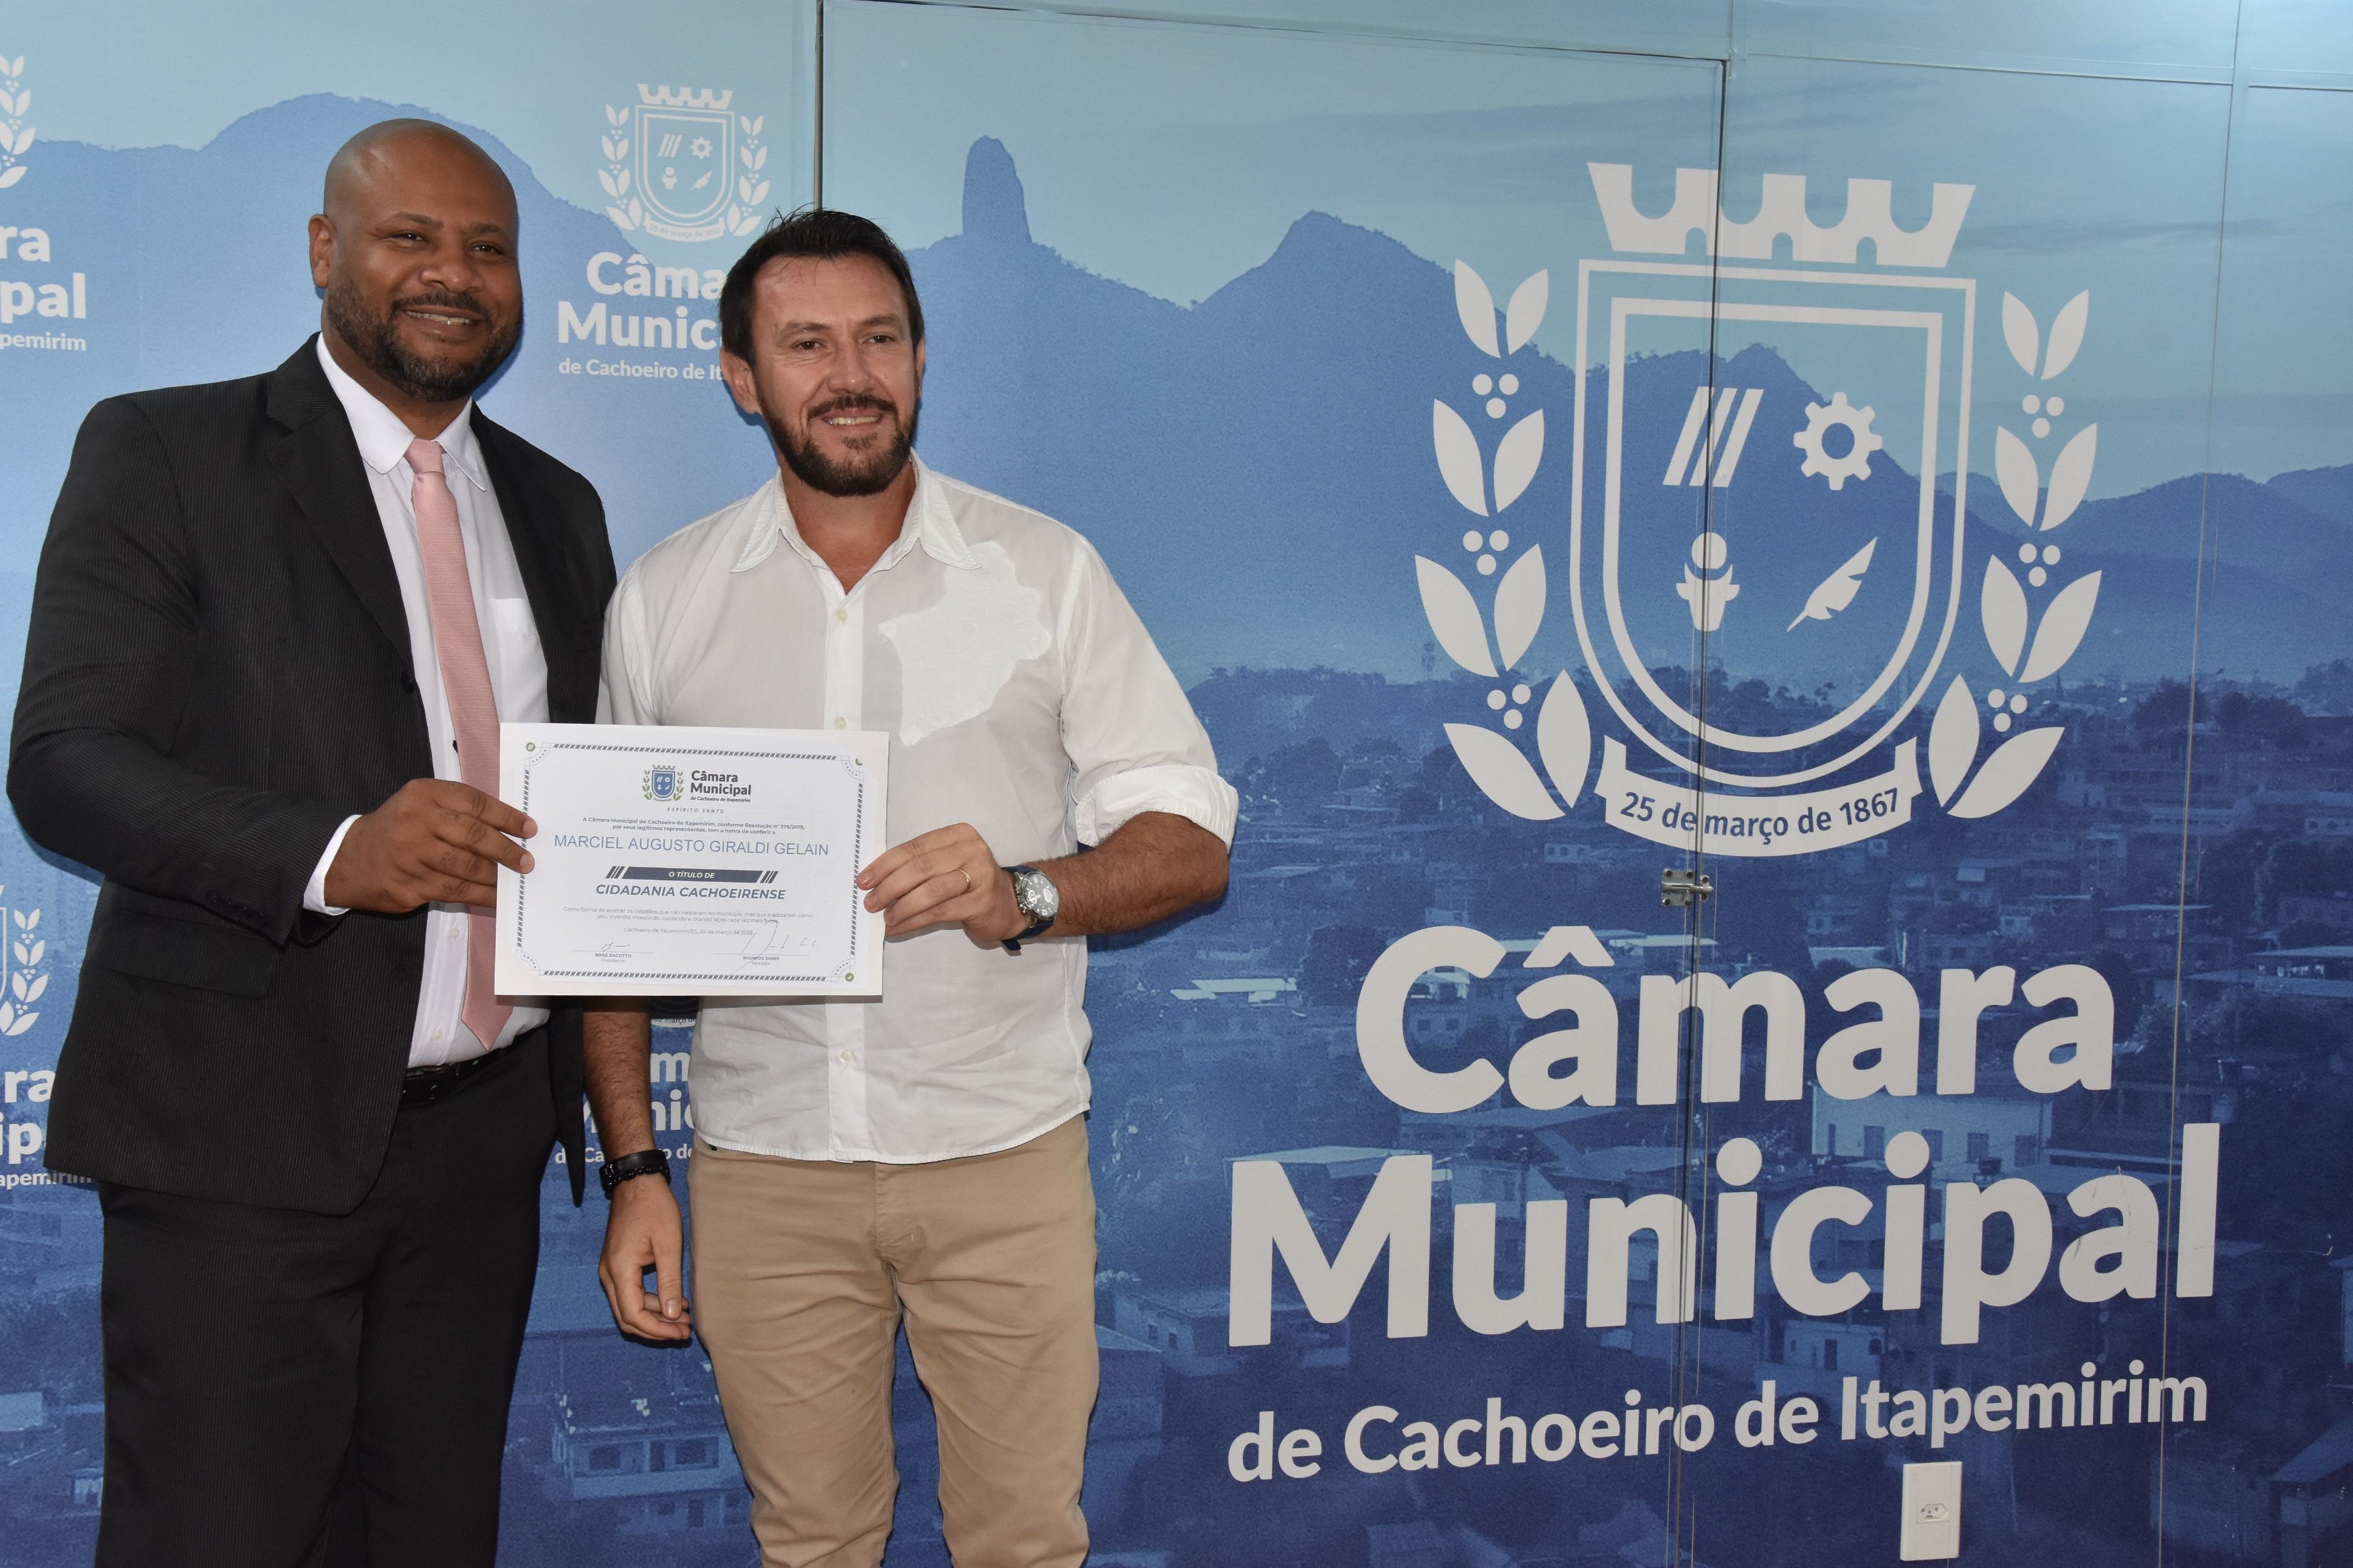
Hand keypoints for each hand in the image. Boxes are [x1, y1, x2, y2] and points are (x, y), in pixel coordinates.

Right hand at [323, 778, 534, 912]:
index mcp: (423, 795)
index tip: (529, 829)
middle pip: (473, 836)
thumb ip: (456, 809)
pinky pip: (454, 891)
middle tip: (526, 861)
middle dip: (505, 850)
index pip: (474, 803)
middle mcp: (416, 822)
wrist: (348, 859)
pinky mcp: (409, 885)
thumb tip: (507, 828)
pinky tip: (495, 896)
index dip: (506, 817)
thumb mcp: (419, 804)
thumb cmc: (396, 828)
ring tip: (515, 879)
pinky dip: (479, 895)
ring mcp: (411, 856)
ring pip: (465, 867)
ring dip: (495, 876)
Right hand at [597, 1168, 691, 1341]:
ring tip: (684, 1318)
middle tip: (684, 1332)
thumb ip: (670, 1282)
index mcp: (620, 1270)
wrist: (637, 1182)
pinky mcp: (617, 1265)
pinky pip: (630, 1294)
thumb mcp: (669, 1244)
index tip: (681, 1333)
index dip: (657, 1330)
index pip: (633, 1315)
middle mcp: (609, 1274)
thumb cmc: (654, 1207)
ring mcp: (611, 1270)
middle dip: (656, 1329)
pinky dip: (651, 1302)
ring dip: (655, 1316)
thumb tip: (672, 1316)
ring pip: (628, 1308)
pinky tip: (674, 1301)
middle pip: (627, 1317)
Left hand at [857, 823, 1022, 945]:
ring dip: (902, 906)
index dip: (885, 864)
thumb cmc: (969, 882)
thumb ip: (918, 866)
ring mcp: (980, 875)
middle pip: (922, 867)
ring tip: (885, 917)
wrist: (1008, 903)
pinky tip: (899, 928)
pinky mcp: (981, 902)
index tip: (864, 880)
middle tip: (871, 902)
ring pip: (932, 890)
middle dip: (890, 886)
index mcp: (958, 835)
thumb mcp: (946, 864)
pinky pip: (940, 912)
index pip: (914, 847)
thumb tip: (875, 882)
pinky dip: (915, 921)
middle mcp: (971, 850)